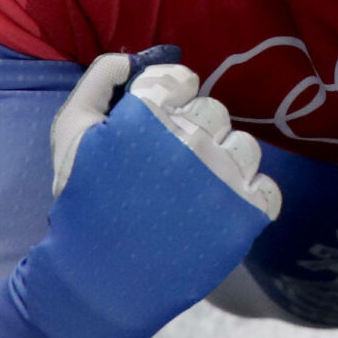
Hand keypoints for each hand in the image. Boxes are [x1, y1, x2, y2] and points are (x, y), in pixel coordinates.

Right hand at [53, 55, 279, 217]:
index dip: (169, 97)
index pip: (181, 80)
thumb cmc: (83, 201)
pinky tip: (217, 208)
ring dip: (224, 159)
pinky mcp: (248, 212)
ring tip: (194, 187)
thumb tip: (133, 60)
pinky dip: (248, 195)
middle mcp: (191, 140)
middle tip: (168, 162)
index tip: (160, 119)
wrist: (103, 277)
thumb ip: (98, 81)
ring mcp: (224, 176)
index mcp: (147, 117)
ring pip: (244, 144)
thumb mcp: (70, 133)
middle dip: (193, 129)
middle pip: (213, 111)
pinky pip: (267, 186)